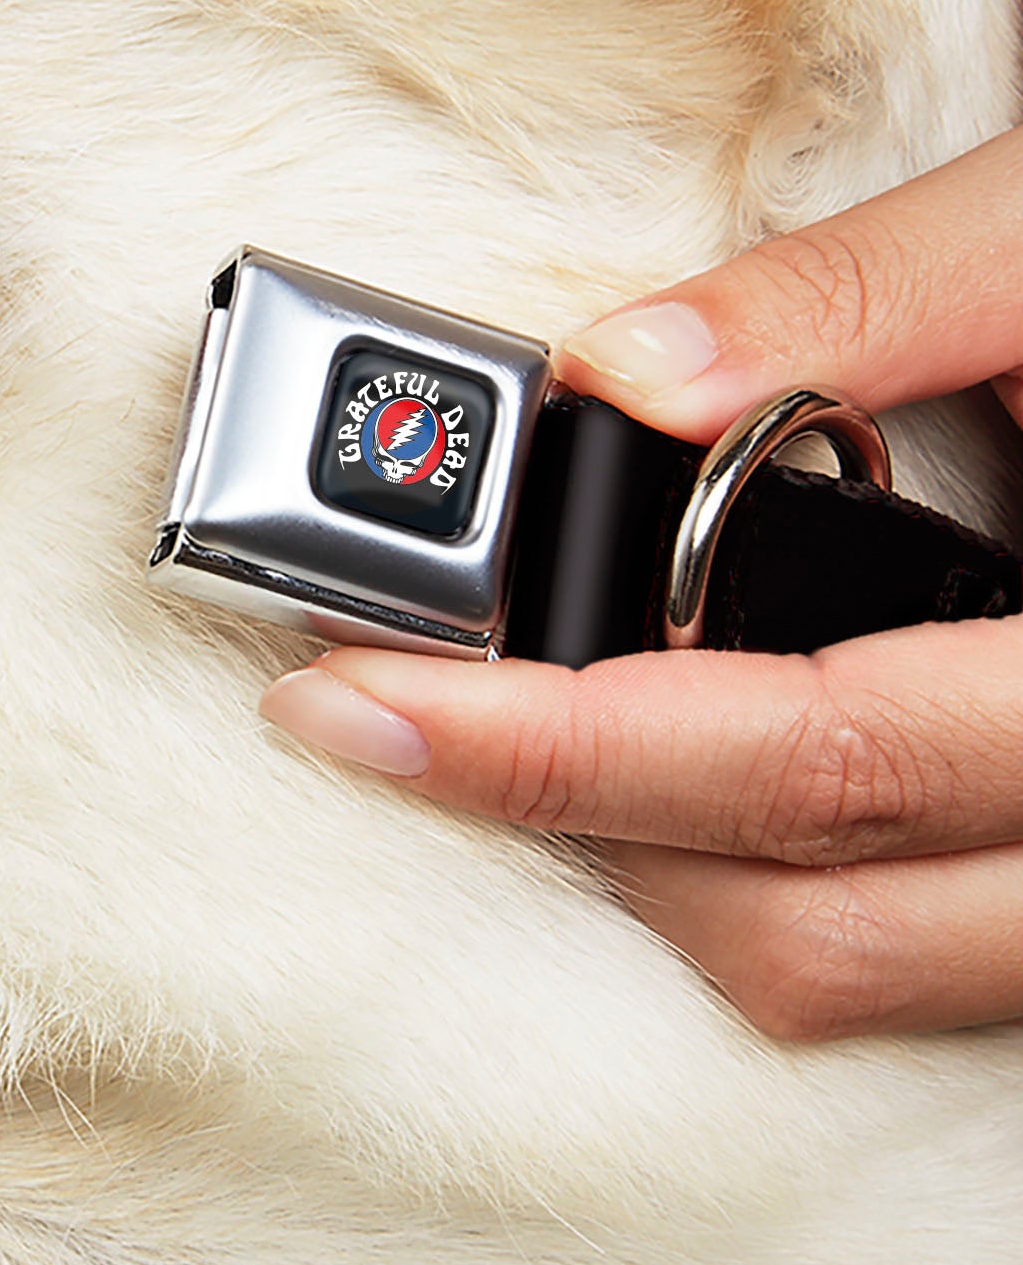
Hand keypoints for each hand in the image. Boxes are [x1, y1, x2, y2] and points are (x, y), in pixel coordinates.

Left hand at [261, 128, 1022, 1040]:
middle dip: (559, 819)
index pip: (815, 756)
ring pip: (854, 968)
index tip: (358, 698)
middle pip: (808, 918)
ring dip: (649, 867)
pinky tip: (659, 758)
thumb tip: (624, 370)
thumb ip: (863, 296)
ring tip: (494, 731)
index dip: (560, 748)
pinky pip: (907, 949)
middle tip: (375, 711)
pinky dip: (756, 873)